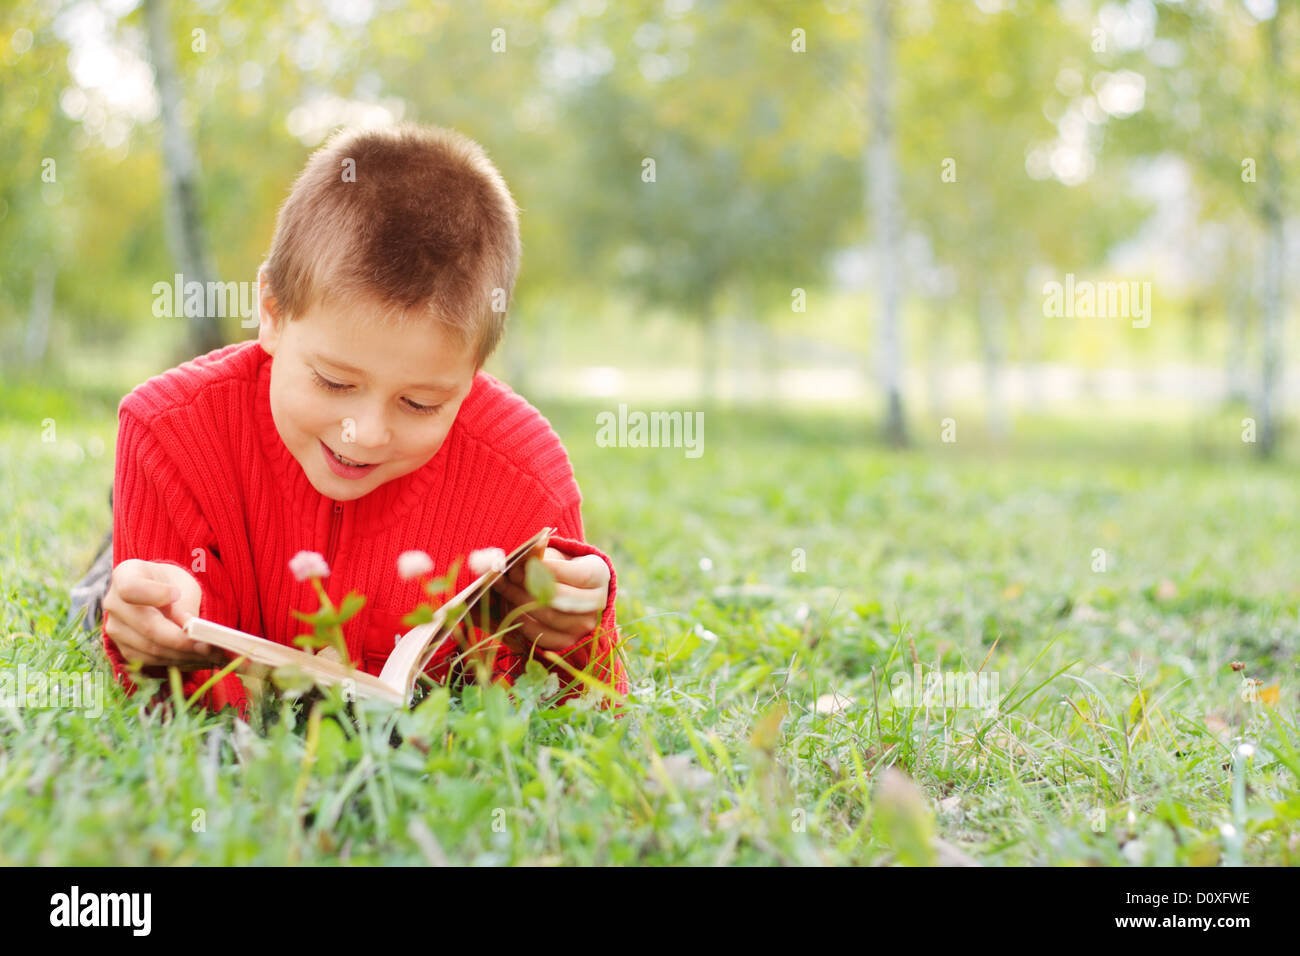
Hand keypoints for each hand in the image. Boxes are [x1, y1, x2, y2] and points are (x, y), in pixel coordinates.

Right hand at [103, 559, 226, 670]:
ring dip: (184, 655)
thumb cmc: (171, 585)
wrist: (156, 594)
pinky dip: (176, 661)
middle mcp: (113, 603)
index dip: (154, 594)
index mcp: (126, 575)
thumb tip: (190, 630)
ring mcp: (114, 629)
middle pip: (147, 627)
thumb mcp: (183, 584)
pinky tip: (197, 658)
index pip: (131, 588)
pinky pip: (151, 660)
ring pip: (151, 649)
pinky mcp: (123, 649)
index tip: (176, 595)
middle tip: (210, 646)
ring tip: (212, 654)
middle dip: (182, 640)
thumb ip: (184, 605)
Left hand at [489, 546, 608, 653]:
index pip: (578, 575)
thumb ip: (541, 555)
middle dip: (528, 585)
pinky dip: (521, 622)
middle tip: (508, 575)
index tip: (524, 564)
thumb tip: (519, 559)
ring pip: (548, 616)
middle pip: (560, 597)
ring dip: (520, 601)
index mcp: (599, 575)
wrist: (572, 591)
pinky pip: (541, 635)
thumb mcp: (557, 556)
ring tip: (504, 588)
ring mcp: (585, 626)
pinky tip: (511, 607)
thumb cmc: (562, 568)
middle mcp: (598, 603)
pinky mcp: (568, 642)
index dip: (549, 570)